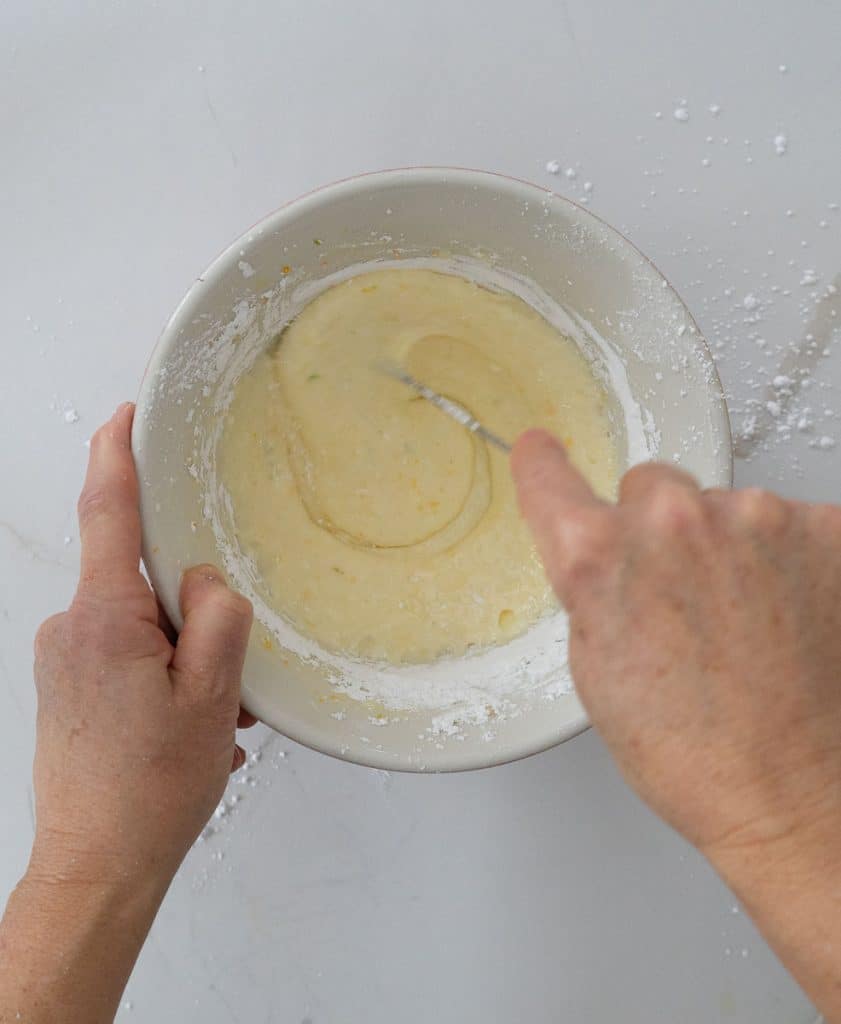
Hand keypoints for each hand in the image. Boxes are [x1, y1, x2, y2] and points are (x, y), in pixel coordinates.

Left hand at [31, 403, 254, 889]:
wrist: (97, 867)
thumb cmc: (149, 791)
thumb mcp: (211, 697)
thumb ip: (217, 618)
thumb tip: (209, 580)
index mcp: (105, 619)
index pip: (108, 513)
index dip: (116, 455)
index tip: (124, 416)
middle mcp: (72, 628)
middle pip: (144, 579)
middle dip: (194, 611)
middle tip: (227, 673)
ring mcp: (64, 659)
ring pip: (143, 624)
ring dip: (186, 657)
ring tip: (211, 718)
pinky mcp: (67, 685)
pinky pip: (127, 654)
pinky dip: (165, 677)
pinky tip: (186, 727)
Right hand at [512, 430, 840, 1018]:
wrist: (798, 796)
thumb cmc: (693, 755)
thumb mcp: (597, 668)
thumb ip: (591, 585)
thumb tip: (599, 547)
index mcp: (599, 555)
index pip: (549, 478)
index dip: (543, 468)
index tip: (541, 452)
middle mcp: (674, 518)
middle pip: (651, 487)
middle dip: (656, 530)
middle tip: (681, 602)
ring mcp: (759, 516)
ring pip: (725, 505)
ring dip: (727, 545)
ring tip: (742, 623)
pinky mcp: (828, 526)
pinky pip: (789, 523)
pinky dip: (786, 558)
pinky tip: (786, 615)